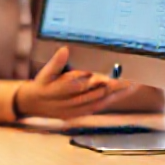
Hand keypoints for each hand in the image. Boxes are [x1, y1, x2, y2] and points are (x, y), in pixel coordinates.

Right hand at [15, 46, 135, 119]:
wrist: (34, 104)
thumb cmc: (42, 84)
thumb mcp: (45, 72)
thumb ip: (56, 62)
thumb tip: (64, 50)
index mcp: (59, 90)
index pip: (80, 86)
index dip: (95, 82)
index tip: (109, 76)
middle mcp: (67, 102)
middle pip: (93, 95)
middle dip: (112, 88)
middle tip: (128, 80)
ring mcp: (74, 110)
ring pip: (98, 102)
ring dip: (115, 95)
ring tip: (130, 86)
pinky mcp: (78, 115)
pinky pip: (96, 108)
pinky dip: (109, 101)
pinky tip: (119, 95)